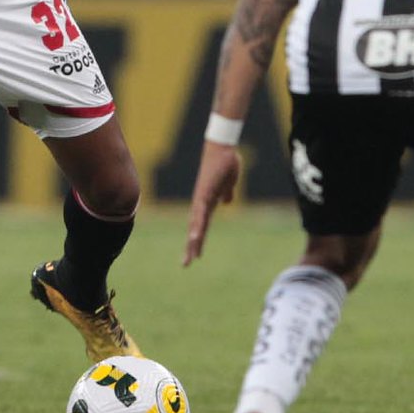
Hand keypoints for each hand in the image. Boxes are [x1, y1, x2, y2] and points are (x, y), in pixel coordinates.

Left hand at [183, 142, 242, 265]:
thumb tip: (226, 201)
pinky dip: (198, 225)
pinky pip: (201, 213)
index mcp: (207, 203)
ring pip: (196, 224)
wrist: (222, 148)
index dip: (197, 240)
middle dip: (191, 247)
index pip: (201, 226)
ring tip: (190, 256)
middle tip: (185, 264)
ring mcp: (202, 199)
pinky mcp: (205, 193)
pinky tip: (194, 235)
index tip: (194, 255)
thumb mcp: (228, 183)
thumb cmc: (225, 164)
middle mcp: (201, 203)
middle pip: (195, 229)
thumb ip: (226, 193)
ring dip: (193, 241)